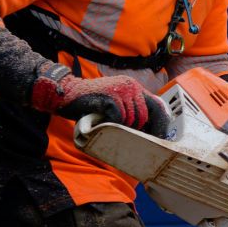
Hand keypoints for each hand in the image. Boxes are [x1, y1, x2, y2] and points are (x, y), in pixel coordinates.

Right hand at [32, 65, 169, 136]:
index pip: (158, 106)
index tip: (160, 138)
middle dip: (141, 130)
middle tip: (134, 140)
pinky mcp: (110, 96)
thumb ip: (131, 109)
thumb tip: (149, 130)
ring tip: (112, 127)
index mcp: (134, 87)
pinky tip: (103, 121)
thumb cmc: (91, 103)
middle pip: (146, 115)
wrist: (66, 94)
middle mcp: (130, 86)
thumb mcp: (116, 103)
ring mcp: (120, 90)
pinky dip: (113, 124)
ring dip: (123, 127)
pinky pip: (119, 117)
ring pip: (133, 118)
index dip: (161, 123)